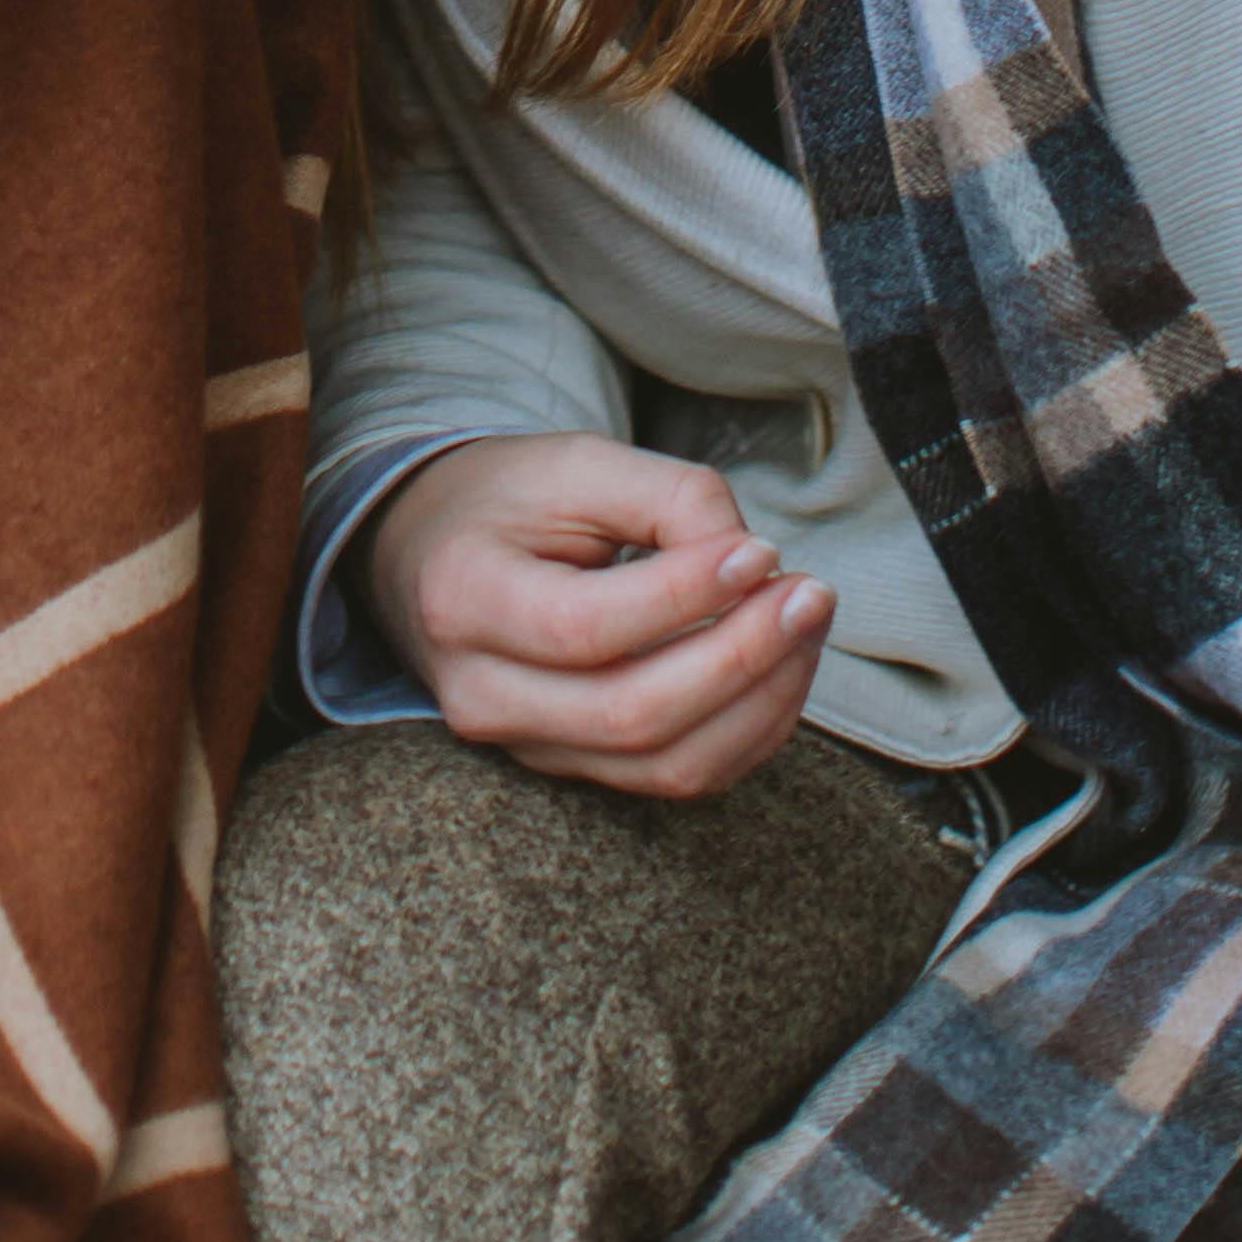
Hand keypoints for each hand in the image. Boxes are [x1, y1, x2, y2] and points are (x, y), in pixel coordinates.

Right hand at [363, 431, 834, 801]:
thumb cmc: (506, 498)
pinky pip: (675, 776)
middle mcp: (483, 695)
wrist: (430, 554)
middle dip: (743, 656)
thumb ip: (667, 498)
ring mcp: (526, 748)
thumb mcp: (575, 464)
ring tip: (808, 625)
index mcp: (464, 601)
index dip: (685, 597)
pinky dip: (748, 732)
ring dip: (761, 702)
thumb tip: (755, 564)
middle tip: (811, 593)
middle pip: (633, 712)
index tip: (762, 550)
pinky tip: (783, 669)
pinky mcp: (573, 769)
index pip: (587, 628)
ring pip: (666, 764)